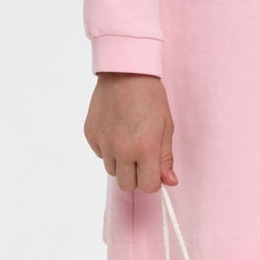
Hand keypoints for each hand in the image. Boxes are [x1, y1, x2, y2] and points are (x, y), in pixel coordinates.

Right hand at [85, 72, 177, 192]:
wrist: (125, 73)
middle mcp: (121, 150)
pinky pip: (100, 154)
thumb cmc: (150, 98)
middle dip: (136, 175)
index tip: (154, 170)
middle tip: (141, 156)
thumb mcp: (165, 127)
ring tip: (128, 139)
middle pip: (126, 184)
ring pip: (112, 170)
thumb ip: (166, 158)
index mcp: (145, 149)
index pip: (147, 186)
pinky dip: (108, 149)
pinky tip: (115, 129)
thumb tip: (169, 182)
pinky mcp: (90, 135)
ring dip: (121, 162)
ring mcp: (103, 143)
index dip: (153, 181)